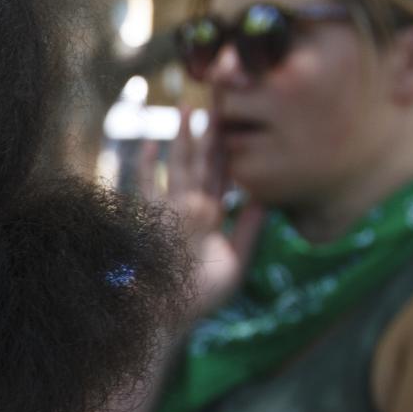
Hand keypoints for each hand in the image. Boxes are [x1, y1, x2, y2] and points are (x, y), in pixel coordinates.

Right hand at [137, 107, 265, 324]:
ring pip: (180, 167)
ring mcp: (169, 212)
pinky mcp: (150, 221)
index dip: (230, 143)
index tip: (234, 114)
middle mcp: (191, 207)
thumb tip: (265, 198)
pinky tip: (149, 145)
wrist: (169, 316)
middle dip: (209, 129)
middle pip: (203, 160)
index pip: (224, 170)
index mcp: (213, 213)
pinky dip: (147, 168)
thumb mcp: (237, 262)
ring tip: (187, 109)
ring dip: (184, 138)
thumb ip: (249, 230)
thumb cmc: (201, 295)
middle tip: (214, 95)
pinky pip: (146, 189)